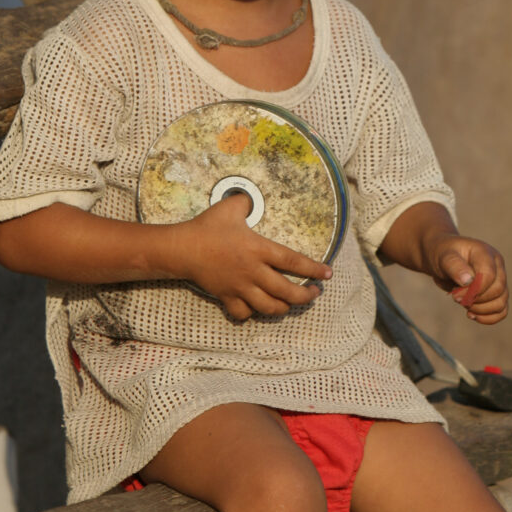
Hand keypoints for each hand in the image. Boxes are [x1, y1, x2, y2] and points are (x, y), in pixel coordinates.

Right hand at [169, 194, 331, 320]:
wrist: (183, 248)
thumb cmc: (208, 227)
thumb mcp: (230, 207)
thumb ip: (245, 202)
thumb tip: (249, 198)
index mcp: (259, 249)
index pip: (293, 262)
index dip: (313, 269)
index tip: (327, 274)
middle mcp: (254, 272)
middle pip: (287, 291)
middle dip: (305, 295)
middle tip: (315, 293)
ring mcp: (240, 287)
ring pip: (269, 307)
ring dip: (284, 308)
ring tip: (292, 303)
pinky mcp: (226, 297)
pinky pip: (243, 313)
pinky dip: (252, 313)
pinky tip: (256, 308)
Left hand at [421, 231, 507, 324]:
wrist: (443, 260)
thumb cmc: (443, 255)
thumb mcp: (444, 257)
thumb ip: (454, 266)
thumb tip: (468, 280)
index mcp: (486, 253)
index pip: (489, 275)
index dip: (474, 290)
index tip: (455, 294)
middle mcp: (497, 266)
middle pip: (497, 290)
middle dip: (476, 300)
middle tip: (456, 298)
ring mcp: (499, 280)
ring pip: (501, 302)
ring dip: (481, 310)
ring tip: (464, 305)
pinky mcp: (496, 294)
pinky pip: (501, 311)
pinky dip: (488, 318)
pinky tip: (472, 315)